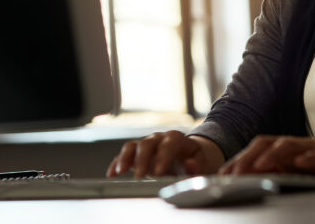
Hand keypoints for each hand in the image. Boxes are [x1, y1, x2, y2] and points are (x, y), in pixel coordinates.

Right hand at [107, 130, 222, 178]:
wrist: (190, 155)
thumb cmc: (196, 160)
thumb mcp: (202, 163)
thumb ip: (197, 166)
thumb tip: (190, 165)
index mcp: (177, 139)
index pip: (169, 145)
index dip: (163, 158)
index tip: (158, 173)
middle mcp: (159, 138)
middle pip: (147, 144)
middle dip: (142, 160)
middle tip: (139, 176)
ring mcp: (147, 144)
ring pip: (133, 146)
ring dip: (125, 158)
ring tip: (120, 171)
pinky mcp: (138, 153)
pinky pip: (125, 155)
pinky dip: (117, 163)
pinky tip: (112, 173)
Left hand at [219, 135, 314, 177]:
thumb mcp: (292, 169)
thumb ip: (273, 171)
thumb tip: (249, 179)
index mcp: (278, 149)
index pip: (253, 151)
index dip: (237, 160)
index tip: (222, 175)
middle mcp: (288, 145)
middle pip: (264, 145)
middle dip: (248, 158)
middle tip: (235, 173)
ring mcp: (305, 147)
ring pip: (285, 146)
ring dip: (271, 155)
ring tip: (259, 165)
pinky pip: (313, 154)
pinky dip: (306, 157)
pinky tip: (300, 162)